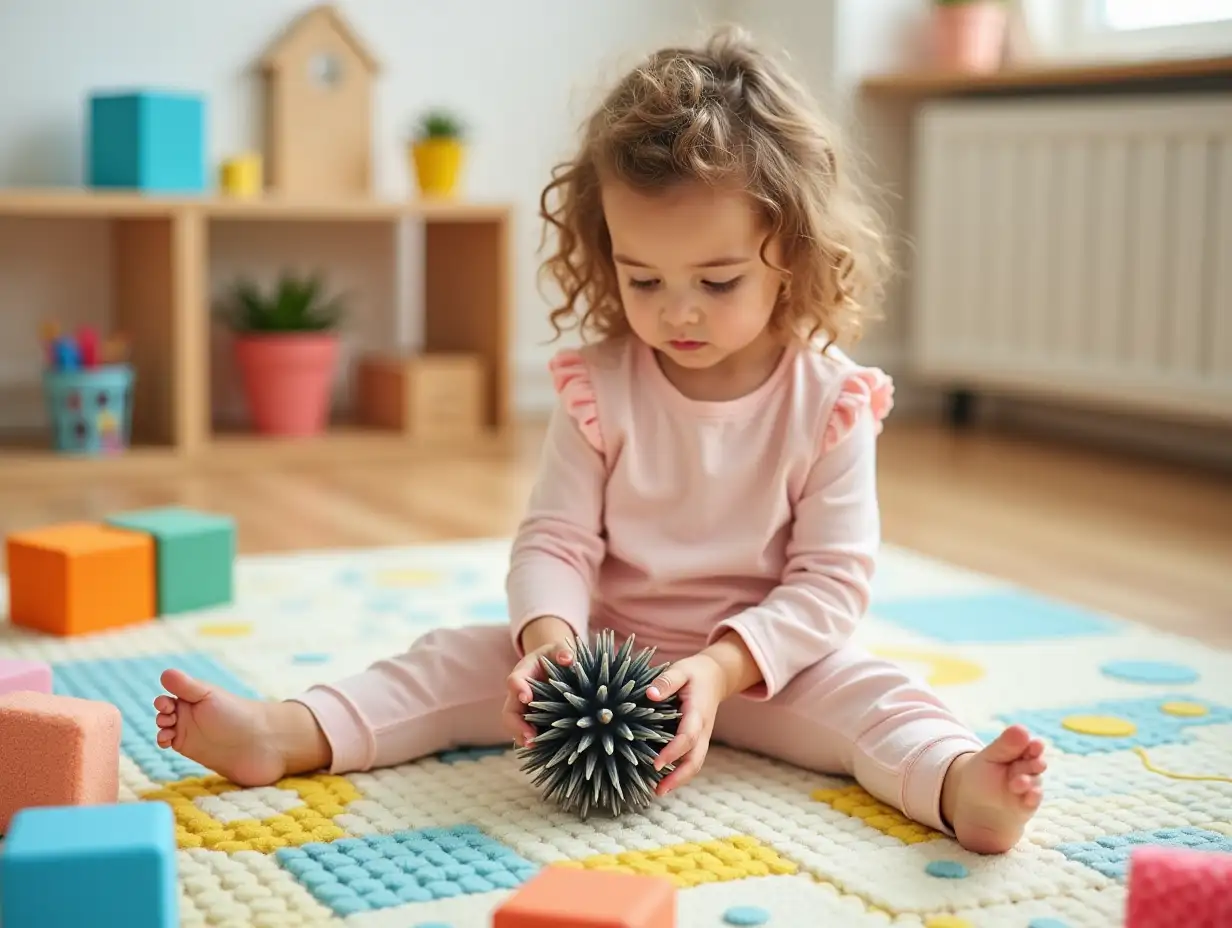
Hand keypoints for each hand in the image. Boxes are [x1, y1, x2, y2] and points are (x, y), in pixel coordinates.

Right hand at [502, 617, 576, 746]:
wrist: (553, 665)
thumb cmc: (554, 656)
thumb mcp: (557, 649)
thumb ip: (562, 651)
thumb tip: (568, 658)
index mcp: (523, 673)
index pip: (514, 681)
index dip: (518, 689)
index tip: (526, 696)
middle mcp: (519, 694)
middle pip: (509, 712)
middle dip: (516, 726)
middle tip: (530, 737)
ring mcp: (524, 709)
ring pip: (516, 727)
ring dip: (523, 738)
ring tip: (535, 747)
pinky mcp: (533, 720)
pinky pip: (528, 733)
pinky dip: (534, 741)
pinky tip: (546, 750)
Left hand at [646, 653, 727, 795]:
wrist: (716, 676)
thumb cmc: (694, 673)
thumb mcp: (681, 670)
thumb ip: (667, 681)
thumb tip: (650, 694)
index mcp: (698, 713)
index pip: (687, 737)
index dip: (673, 752)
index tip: (656, 764)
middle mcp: (703, 730)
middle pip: (696, 760)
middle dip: (679, 778)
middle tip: (658, 791)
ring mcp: (703, 737)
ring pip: (695, 764)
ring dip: (679, 779)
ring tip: (657, 791)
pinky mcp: (698, 741)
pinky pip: (691, 760)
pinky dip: (679, 772)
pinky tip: (662, 779)